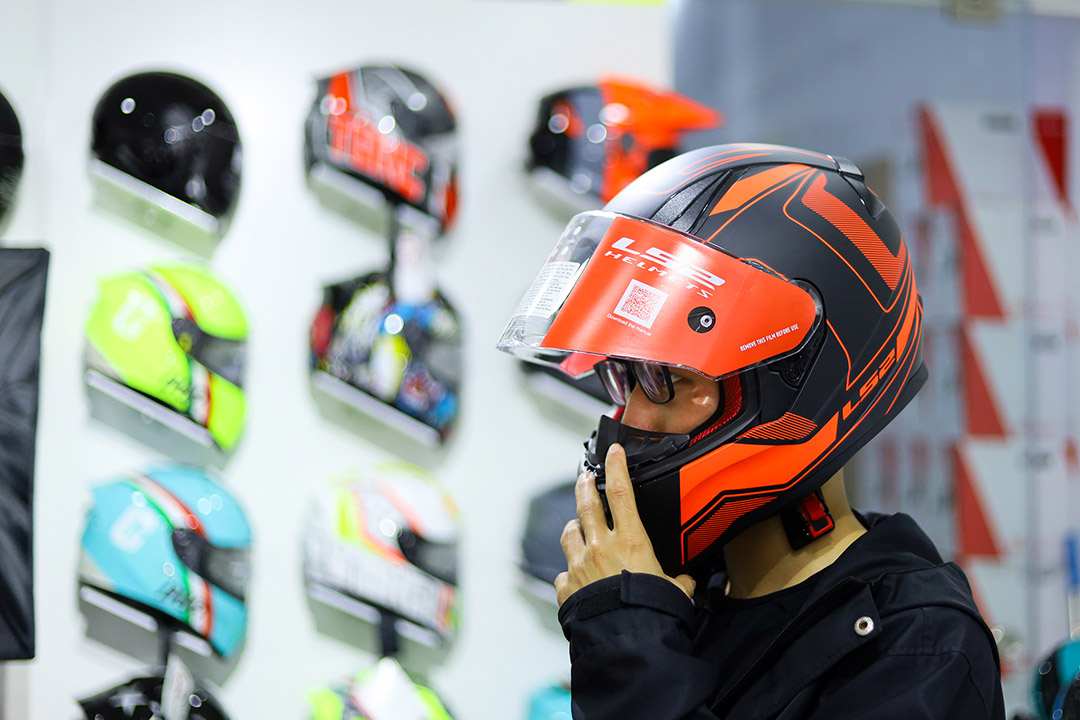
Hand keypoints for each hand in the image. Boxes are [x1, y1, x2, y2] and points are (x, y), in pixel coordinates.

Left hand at [555, 443, 695, 605]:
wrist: (624, 641)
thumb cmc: (652, 613)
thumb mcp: (674, 591)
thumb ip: (677, 581)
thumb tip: (685, 581)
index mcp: (629, 541)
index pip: (620, 491)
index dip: (615, 466)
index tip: (613, 451)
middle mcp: (599, 547)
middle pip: (586, 503)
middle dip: (584, 485)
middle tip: (584, 475)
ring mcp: (578, 566)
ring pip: (569, 533)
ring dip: (574, 527)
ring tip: (579, 526)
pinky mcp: (566, 587)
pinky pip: (564, 572)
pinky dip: (570, 571)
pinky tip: (577, 576)